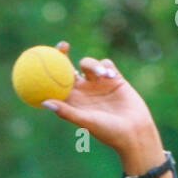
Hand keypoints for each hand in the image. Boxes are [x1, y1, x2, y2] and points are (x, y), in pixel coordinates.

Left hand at [43, 41, 171, 177]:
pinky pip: (106, 64)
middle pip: (68, 67)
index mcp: (73, 100)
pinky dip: (106, 67)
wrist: (133, 131)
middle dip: (63, 54)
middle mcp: (84, 90)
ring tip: (102, 75)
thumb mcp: (85, 121)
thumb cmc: (108, 131)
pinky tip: (111, 76)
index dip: (49, 70)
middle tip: (63, 46)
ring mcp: (98, 84)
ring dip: (93, 65)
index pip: (56, 82)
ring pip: (88, 64)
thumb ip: (66, 111)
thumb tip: (44, 102)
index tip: (44, 58)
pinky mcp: (114, 79)